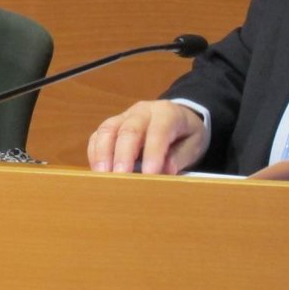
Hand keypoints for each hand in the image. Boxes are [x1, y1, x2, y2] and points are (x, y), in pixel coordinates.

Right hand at [88, 100, 208, 174]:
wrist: (177, 116)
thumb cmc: (186, 134)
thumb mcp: (194, 144)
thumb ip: (180, 156)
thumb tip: (165, 170)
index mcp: (166, 113)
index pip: (158, 131)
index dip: (153, 153)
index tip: (150, 174)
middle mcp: (141, 111)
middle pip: (128, 130)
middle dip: (123, 155)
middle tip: (120, 178)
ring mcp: (123, 117)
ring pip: (107, 130)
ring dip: (103, 154)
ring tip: (102, 175)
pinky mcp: (111, 125)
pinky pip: (97, 135)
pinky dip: (95, 153)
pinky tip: (97, 169)